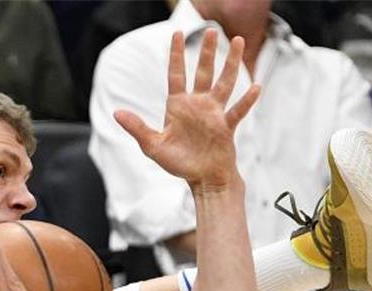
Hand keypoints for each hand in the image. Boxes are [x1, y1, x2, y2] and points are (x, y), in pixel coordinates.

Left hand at [113, 29, 260, 189]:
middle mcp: (197, 105)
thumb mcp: (153, 145)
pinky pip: (237, 111)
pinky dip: (246, 101)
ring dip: (231, 64)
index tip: (176, 34)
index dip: (176, 55)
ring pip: (224, 83)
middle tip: (212, 30)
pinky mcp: (226, 126)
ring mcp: (214, 113)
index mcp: (178, 107)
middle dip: (208, 52)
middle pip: (203, 72)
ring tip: (238, 41)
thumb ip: (137, 127)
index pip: (176, 75)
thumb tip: (116, 113)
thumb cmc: (179, 163)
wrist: (202, 178)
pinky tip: (255, 87)